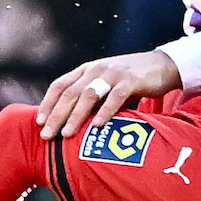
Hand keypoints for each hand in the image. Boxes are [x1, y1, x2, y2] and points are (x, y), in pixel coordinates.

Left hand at [38, 47, 181, 137]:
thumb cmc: (130, 81)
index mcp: (86, 70)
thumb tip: (68, 123)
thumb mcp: (105, 85)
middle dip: (56, 115)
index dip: (48, 103)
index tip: (39, 122)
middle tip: (47, 135)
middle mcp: (95, 69)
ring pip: (88, 95)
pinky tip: (97, 126)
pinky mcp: (130, 80)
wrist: (161, 65)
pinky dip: (104, 112)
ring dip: (75, 116)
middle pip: (70, 93)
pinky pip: (114, 97)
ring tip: (67, 134)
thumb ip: (89, 99)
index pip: (59, 85)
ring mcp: (113, 74)